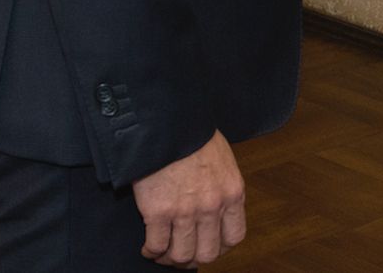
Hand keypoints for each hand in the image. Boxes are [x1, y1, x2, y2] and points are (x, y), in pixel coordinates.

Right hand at [133, 130, 245, 265]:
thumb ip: (223, 188)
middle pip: (207, 253)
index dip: (220, 247)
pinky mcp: (158, 213)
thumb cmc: (195, 136)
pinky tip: (148, 246)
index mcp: (232, 192)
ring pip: (181, 256)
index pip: (234, 237)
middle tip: (183, 251)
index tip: (208, 245)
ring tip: (163, 251)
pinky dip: (151, 251)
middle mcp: (212, 206)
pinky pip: (156, 246)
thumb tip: (218, 212)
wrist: (170, 124)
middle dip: (195, 257)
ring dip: (171, 258)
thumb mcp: (224, 161)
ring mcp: (185, 211)